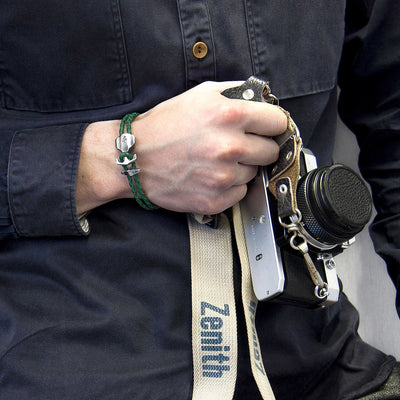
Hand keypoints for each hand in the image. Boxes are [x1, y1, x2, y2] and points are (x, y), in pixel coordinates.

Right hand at [76, 81, 286, 214]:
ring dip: (241, 168)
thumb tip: (264, 99)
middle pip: (272, 151)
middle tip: (238, 145)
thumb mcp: (200, 94)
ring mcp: (223, 177)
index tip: (267, 128)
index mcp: (229, 115)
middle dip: (259, 147)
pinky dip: (231, 186)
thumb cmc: (165, 125)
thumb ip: (238, 92)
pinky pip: (241, 192)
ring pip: (255, 173)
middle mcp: (230, 147)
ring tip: (216, 160)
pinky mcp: (215, 200)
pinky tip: (211, 176)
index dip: (273, 124)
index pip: (278, 123)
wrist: (135, 158)